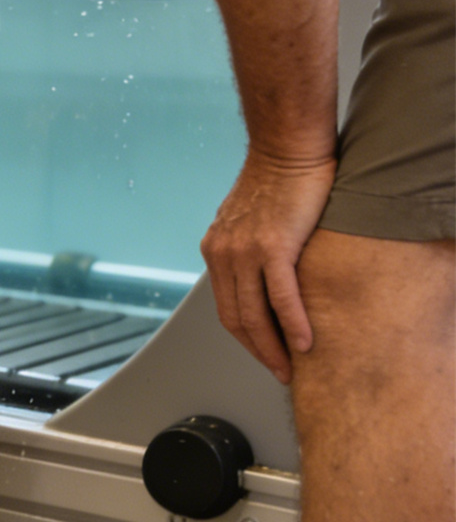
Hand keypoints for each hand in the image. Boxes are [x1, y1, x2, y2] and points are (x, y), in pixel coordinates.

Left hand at [201, 149, 335, 382]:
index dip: (245, 336)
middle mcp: (223, 254)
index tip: (263, 353)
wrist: (287, 148)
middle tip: (279, 372)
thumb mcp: (250, 219)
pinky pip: (281, 297)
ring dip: (274, 347)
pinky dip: (293, 324)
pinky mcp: (273, 247)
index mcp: (216, 249)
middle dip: (257, 350)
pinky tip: (305, 344)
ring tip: (290, 369)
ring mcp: (245, 252)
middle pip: (236, 318)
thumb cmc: (278, 180)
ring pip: (256, 314)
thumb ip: (250, 247)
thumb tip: (265, 272)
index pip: (226, 306)